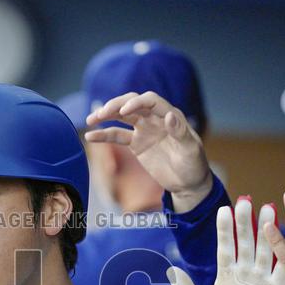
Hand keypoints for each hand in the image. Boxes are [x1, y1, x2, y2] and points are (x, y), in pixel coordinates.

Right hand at [85, 91, 212, 210]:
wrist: (188, 183)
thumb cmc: (194, 165)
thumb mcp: (191, 150)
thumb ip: (181, 132)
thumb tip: (169, 116)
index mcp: (170, 115)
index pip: (150, 101)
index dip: (136, 102)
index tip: (124, 111)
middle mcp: (155, 119)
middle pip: (132, 103)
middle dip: (116, 105)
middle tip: (102, 112)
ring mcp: (144, 130)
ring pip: (122, 117)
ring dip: (106, 116)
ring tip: (90, 120)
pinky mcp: (136, 143)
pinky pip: (117, 136)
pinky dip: (104, 135)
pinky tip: (90, 136)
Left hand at [168, 198, 284, 284]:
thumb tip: (171, 270)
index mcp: (226, 278)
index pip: (225, 247)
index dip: (225, 230)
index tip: (224, 209)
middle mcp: (246, 276)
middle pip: (246, 243)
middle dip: (246, 223)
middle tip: (248, 200)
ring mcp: (263, 283)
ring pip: (266, 250)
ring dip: (268, 231)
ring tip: (271, 208)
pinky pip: (284, 269)